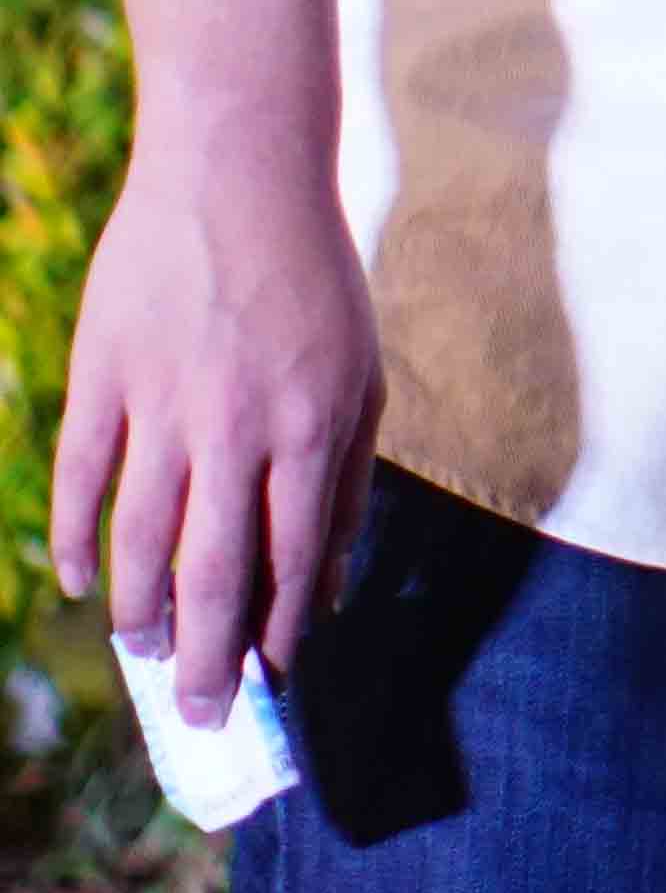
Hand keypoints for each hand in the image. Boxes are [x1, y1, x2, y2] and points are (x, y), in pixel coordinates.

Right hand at [49, 137, 379, 728]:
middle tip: (203, 715)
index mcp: (313, 428)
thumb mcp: (362, 377)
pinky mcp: (103, 378)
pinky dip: (76, 540)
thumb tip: (333, 583)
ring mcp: (164, 403)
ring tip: (146, 654)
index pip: (296, 559)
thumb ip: (345, 480)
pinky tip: (80, 583)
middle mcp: (239, 427)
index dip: (284, 629)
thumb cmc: (312, 284)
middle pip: (216, 570)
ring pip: (141, 539)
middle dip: (212, 656)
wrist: (240, 177)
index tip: (275, 681)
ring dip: (141, 611)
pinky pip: (81, 478)